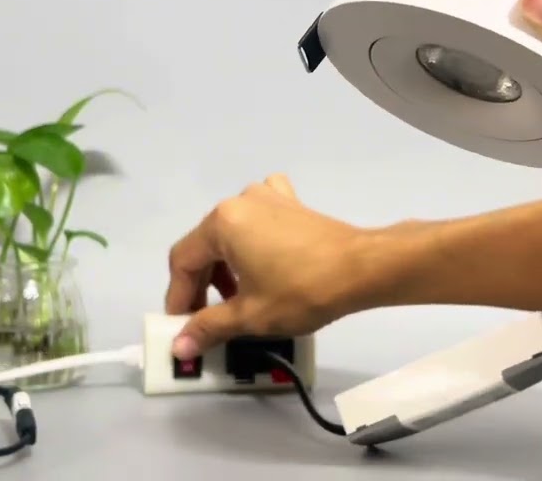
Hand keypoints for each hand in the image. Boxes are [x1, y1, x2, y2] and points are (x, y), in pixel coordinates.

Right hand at [164, 174, 371, 358]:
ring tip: (238, 295)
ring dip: (226, 264)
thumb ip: (208, 327)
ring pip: (230, 231)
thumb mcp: (250, 315)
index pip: (183, 261)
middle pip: (205, 244)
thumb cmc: (302, 290)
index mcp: (221, 223)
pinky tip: (263, 251)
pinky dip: (253, 234)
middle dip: (203, 283)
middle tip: (209, 317)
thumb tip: (180, 346)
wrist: (364, 268)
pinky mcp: (292, 203)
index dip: (178, 297)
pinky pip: (260, 213)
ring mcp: (268, 196)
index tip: (182, 326)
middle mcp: (239, 201)